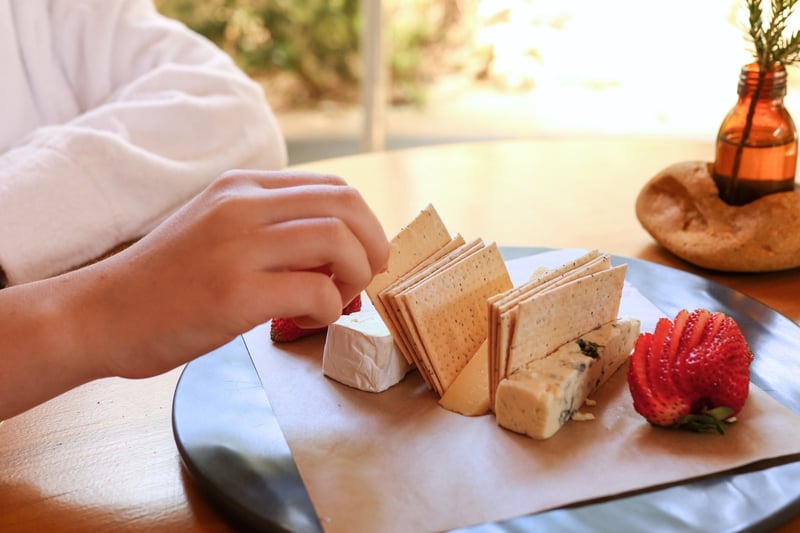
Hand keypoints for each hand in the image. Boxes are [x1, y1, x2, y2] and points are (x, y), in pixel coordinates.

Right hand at [83, 169, 388, 377]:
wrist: (100, 314)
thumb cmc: (165, 281)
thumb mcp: (217, 229)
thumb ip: (271, 228)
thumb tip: (338, 249)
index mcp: (241, 187)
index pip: (333, 187)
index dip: (364, 224)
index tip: (362, 256)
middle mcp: (242, 205)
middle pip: (347, 204)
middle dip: (374, 244)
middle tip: (366, 277)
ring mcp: (238, 247)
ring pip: (339, 241)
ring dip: (355, 276)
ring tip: (336, 300)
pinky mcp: (234, 293)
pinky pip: (316, 291)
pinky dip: (328, 310)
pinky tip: (306, 321)